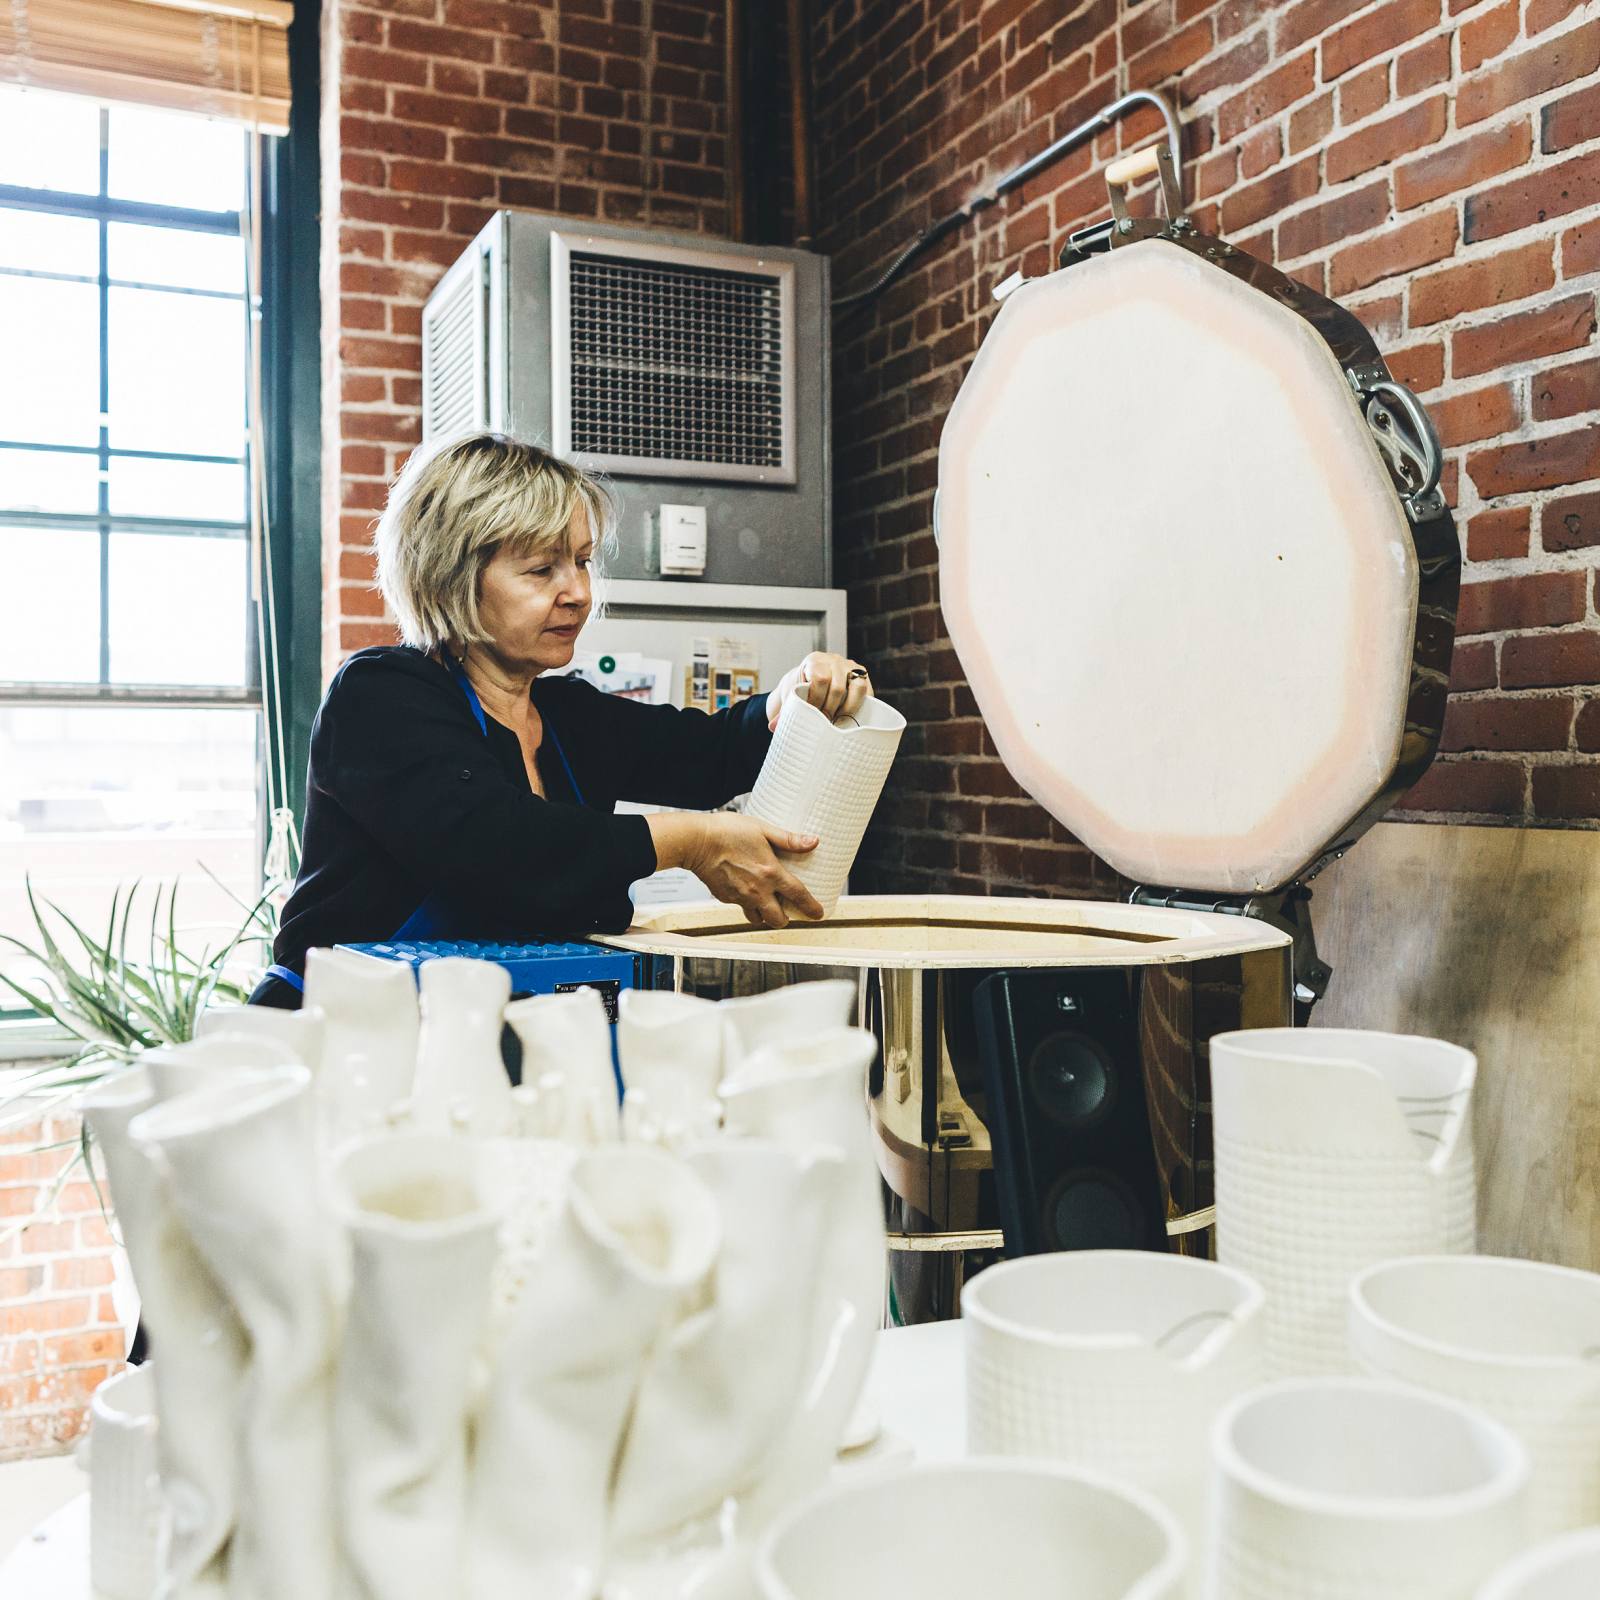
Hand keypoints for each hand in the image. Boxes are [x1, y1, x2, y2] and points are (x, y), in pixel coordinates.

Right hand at [647, 813, 824, 926]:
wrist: (696, 841)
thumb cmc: (727, 831)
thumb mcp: (762, 829)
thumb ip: (788, 839)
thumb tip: (812, 841)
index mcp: (770, 873)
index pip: (798, 896)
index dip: (811, 908)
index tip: (818, 914)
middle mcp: (757, 890)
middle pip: (778, 919)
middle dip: (786, 919)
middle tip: (789, 912)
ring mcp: (740, 897)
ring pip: (757, 918)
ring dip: (765, 915)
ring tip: (768, 905)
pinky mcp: (725, 897)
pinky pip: (740, 907)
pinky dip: (746, 904)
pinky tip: (745, 891)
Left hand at [766, 651, 871, 730]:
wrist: (811, 680)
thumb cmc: (800, 690)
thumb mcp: (790, 696)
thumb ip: (784, 711)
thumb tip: (773, 727)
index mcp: (814, 660)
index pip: (820, 678)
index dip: (816, 699)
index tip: (812, 714)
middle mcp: (835, 660)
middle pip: (838, 687)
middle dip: (830, 709)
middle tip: (824, 722)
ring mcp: (851, 667)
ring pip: (857, 688)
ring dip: (848, 708)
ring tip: (838, 720)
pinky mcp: (863, 676)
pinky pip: (867, 691)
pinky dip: (859, 706)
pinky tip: (850, 717)